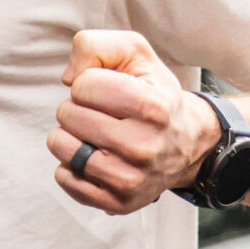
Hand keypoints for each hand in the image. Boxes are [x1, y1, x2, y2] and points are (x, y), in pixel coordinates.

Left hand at [49, 30, 222, 215]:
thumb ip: (95, 46)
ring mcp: (131, 179)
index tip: (110, 91)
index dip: (88, 83)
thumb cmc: (153, 93)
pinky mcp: (118, 202)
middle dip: (78, 108)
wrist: (189, 143)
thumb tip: (67, 78)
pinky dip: (71, 165)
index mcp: (151, 106)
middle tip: (105, 115)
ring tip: (97, 135)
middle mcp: (143, 146)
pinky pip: (64, 178)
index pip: (82, 85)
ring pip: (60, 146)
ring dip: (70, 135)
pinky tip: (95, 158)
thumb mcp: (135, 54)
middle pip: (67, 114)